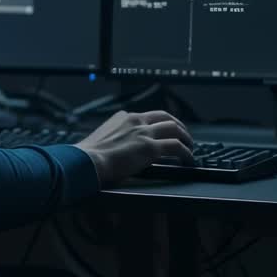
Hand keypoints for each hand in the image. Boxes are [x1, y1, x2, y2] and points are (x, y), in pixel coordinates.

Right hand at [75, 110, 193, 186]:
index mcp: (122, 118)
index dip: (159, 124)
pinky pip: (177, 147)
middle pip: (165, 117)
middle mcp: (135, 121)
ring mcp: (144, 133)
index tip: (163, 132)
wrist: (86, 161)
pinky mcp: (150, 148)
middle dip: (178, 126)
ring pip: (175, 129)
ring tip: (190, 148)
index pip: (147, 116)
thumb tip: (116, 150)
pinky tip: (188, 160)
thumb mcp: (101, 140)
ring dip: (186, 138)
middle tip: (184, 137)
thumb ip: (113, 139)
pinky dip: (186, 153)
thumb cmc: (88, 156)